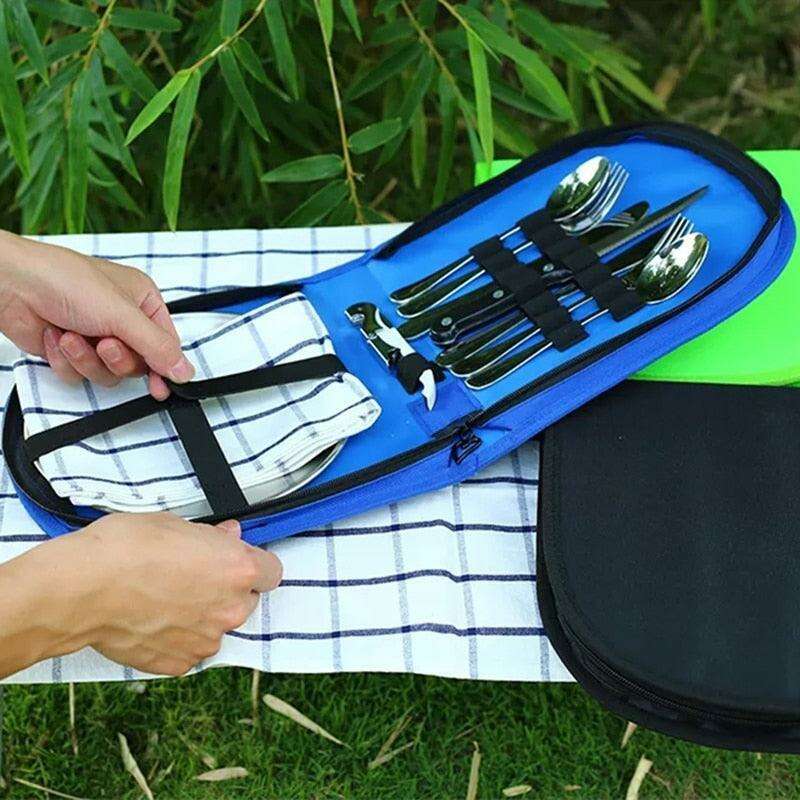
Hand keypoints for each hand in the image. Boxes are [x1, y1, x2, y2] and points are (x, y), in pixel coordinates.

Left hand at [0, 230, 193, 398]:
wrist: (12, 285)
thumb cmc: (63, 281)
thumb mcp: (122, 315)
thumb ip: (157, 347)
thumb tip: (184, 371)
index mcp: (142, 301)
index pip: (165, 343)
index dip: (164, 366)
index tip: (161, 387)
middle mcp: (121, 319)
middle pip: (136, 363)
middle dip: (116, 359)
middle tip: (105, 345)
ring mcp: (95, 336)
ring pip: (108, 373)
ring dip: (87, 359)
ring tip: (72, 337)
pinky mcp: (71, 351)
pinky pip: (80, 375)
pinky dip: (66, 360)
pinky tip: (56, 338)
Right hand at [75, 513, 281, 675]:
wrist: (83, 589)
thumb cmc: (126, 549)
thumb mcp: (176, 524)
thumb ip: (213, 537)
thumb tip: (228, 537)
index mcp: (239, 570)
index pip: (272, 571)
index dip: (253, 564)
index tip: (236, 561)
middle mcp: (231, 609)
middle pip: (246, 600)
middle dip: (226, 591)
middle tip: (192, 578)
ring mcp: (207, 640)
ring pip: (216, 626)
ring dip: (201, 616)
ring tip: (164, 599)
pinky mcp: (180, 663)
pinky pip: (190, 649)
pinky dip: (177, 638)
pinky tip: (152, 620)